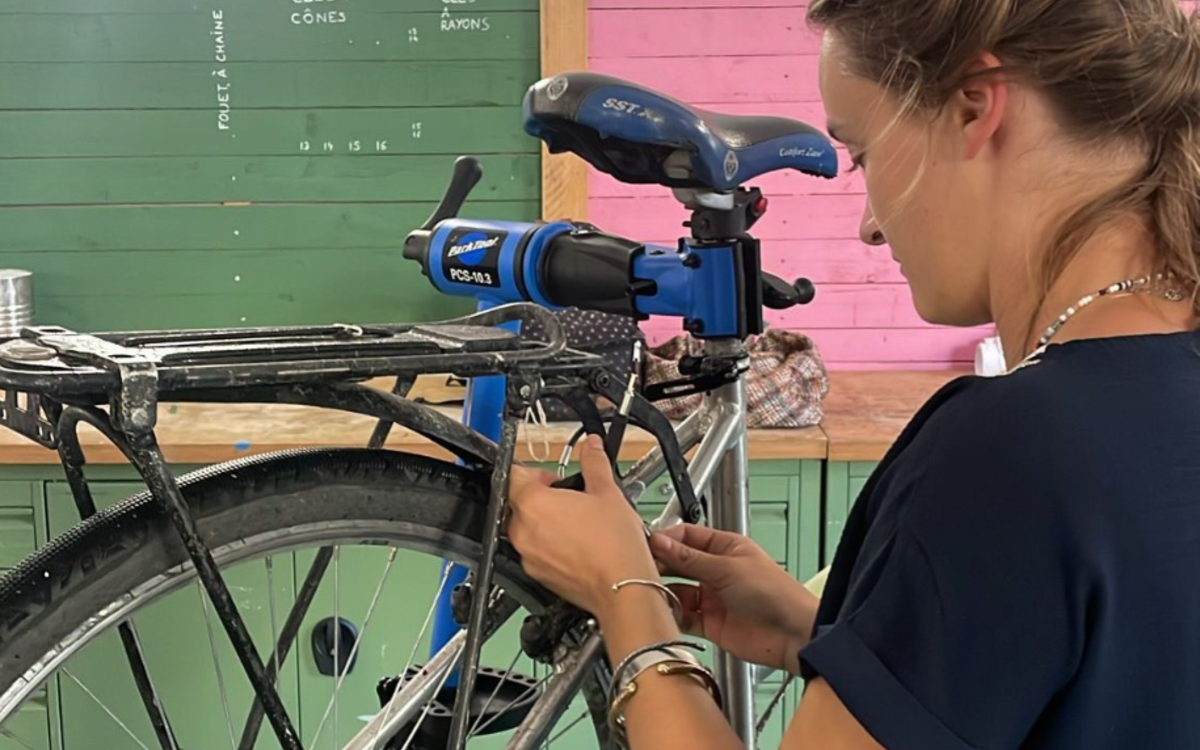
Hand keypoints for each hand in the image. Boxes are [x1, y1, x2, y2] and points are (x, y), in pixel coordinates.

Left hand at [507, 436, 659, 614]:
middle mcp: (522, 531)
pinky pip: (535, 552)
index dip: (538, 473)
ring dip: (544, 522)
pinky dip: (549, 545)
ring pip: (526, 528)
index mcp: (533, 504)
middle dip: (542, 498)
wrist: (622, 587)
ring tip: (576, 524)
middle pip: (519, 503)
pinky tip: (575, 545)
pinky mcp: (537, 575)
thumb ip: (594, 463)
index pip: (516, 475)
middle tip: (571, 500)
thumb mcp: (607, 492)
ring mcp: (527, 555)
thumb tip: (591, 446)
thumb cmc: (614, 545)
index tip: (556, 478)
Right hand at [650, 524, 818, 673]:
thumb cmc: (775, 594)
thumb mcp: (727, 568)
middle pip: (679, 563)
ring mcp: (713, 597)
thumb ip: (689, 558)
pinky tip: (666, 611)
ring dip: (665, 591)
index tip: (647, 545)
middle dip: (662, 565)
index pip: (687, 536)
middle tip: (643, 569)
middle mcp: (717, 570)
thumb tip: (660, 541)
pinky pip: (684, 616)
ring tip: (653, 591)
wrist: (792, 635)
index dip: (666, 540)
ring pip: (678, 590)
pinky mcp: (711, 623)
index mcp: (725, 548)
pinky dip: (673, 614)